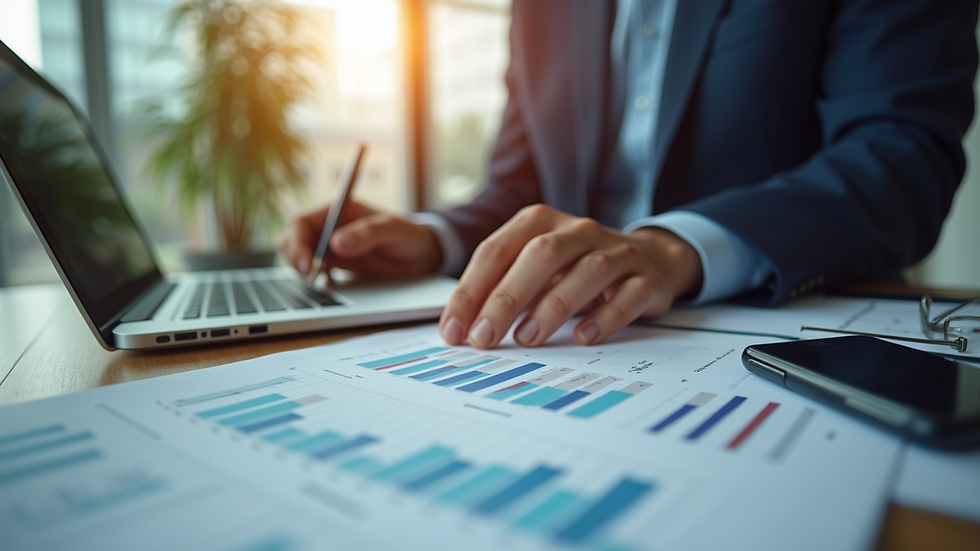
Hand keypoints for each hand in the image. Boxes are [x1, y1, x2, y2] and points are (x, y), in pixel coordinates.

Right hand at [279, 200, 442, 277]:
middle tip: (310, 276)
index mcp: (338, 210)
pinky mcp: (334, 262)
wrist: (420, 254)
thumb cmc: (408, 235)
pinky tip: (329, 283)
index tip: (306, 263)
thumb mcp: (393, 231)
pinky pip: (311, 269)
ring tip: (320, 279)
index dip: (297, 242)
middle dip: (294, 257)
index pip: (302, 222)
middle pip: (292, 238)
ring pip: (297, 255)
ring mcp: (328, 245)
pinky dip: (312, 277)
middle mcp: (329, 226)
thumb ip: (367, 234)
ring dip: (301, 268)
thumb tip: (336, 243)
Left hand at [438, 204, 702, 347]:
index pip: (497, 250)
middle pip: (540, 255)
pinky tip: (582, 337)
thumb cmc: (574, 267)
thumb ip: (500, 289)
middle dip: (506, 298)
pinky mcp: (646, 279)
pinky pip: (628, 296)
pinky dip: (605, 317)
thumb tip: (461, 329)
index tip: (454, 331)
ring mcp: (617, 253)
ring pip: (587, 271)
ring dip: (553, 307)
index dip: (471, 291)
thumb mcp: (534, 268)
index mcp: (540, 221)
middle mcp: (579, 230)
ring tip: (527, 338)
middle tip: (484, 338)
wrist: (649, 259)